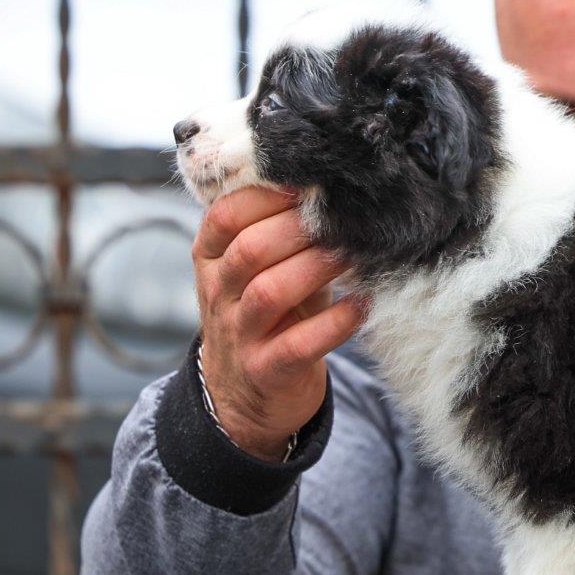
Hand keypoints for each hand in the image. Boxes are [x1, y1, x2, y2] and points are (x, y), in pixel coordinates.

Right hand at [192, 186, 367, 459]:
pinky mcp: (267, 370)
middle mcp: (220, 292)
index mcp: (212, 257)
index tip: (309, 182)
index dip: (266, 195)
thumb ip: (281, 228)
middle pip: (249, 249)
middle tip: (341, 216)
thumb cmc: (267, 312)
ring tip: (353, 253)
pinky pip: (300, 344)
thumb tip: (334, 185)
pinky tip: (362, 304)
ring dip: (316, 267)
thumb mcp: (261, 267)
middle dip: (298, 228)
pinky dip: (335, 323)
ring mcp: (240, 333)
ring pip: (270, 291)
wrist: (246, 392)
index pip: (225, 215)